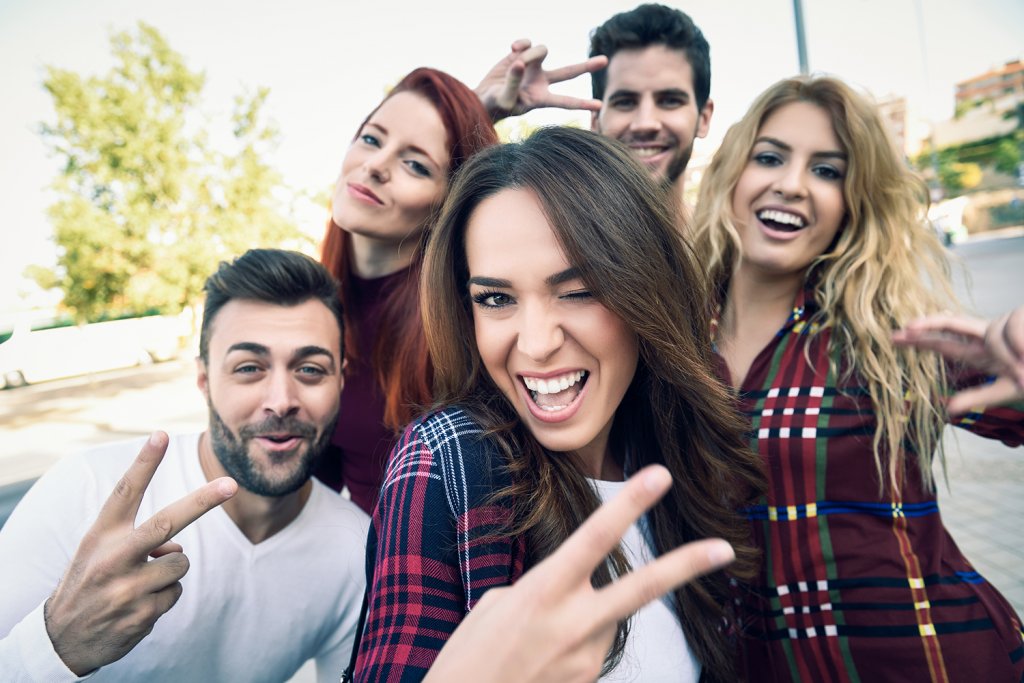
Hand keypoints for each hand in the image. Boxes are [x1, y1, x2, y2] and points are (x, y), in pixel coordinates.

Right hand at [43, 432, 236, 674]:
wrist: (62, 639)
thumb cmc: (89, 582)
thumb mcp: (98, 553)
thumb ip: (137, 539)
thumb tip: (176, 549)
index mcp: (101, 535)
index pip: (125, 492)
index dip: (144, 463)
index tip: (161, 434)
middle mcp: (114, 557)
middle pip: (168, 521)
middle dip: (203, 500)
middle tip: (231, 483)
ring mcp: (128, 587)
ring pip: (181, 564)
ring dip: (169, 573)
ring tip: (138, 585)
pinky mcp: (142, 613)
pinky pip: (175, 593)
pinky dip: (163, 598)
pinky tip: (136, 607)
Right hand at [424, 465, 733, 682]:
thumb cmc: (470, 656)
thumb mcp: (495, 606)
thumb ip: (542, 590)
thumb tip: (572, 593)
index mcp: (542, 592)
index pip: (596, 537)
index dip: (630, 504)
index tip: (660, 475)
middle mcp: (573, 624)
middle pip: (642, 588)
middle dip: (686, 566)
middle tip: (726, 547)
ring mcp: (586, 659)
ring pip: (609, 619)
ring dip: (585, 618)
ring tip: (535, 644)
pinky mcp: (589, 682)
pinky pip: (594, 649)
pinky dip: (575, 645)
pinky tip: (542, 661)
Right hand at [474, 39, 607, 120]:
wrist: (482, 96)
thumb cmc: (493, 105)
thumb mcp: (504, 99)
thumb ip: (514, 82)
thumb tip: (521, 63)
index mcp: (541, 98)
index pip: (565, 101)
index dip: (582, 103)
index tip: (599, 105)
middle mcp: (542, 81)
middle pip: (569, 73)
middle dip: (586, 66)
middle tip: (605, 60)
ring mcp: (534, 67)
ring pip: (542, 51)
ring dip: (528, 55)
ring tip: (514, 62)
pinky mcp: (522, 55)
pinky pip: (528, 43)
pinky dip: (521, 44)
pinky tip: (512, 48)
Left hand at [893, 307, 1023, 413]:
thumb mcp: (1005, 391)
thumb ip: (976, 397)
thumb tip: (947, 409)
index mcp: (982, 352)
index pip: (945, 343)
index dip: (920, 340)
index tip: (895, 337)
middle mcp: (988, 335)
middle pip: (950, 326)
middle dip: (925, 327)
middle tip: (900, 331)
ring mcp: (1004, 326)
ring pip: (992, 334)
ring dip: (1011, 354)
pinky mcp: (1020, 317)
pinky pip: (1014, 331)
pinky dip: (1022, 346)